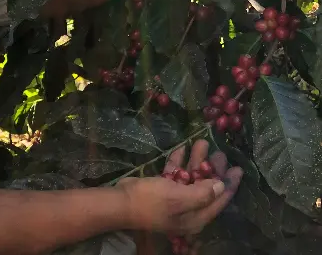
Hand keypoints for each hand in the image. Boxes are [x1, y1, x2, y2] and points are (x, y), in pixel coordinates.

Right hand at [117, 140, 242, 235]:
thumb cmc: (152, 202)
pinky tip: (182, 148)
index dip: (229, 184)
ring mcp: (174, 199)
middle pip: (206, 187)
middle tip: (220, 152)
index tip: (239, 169)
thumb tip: (220, 186)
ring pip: (191, 178)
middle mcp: (188, 209)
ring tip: (202, 143)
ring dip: (196, 161)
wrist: (121, 202)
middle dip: (213, 169)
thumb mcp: (179, 198)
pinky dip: (179, 162)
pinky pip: (174, 175)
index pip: (219, 200)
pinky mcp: (161, 189)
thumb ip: (203, 193)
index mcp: (196, 216)